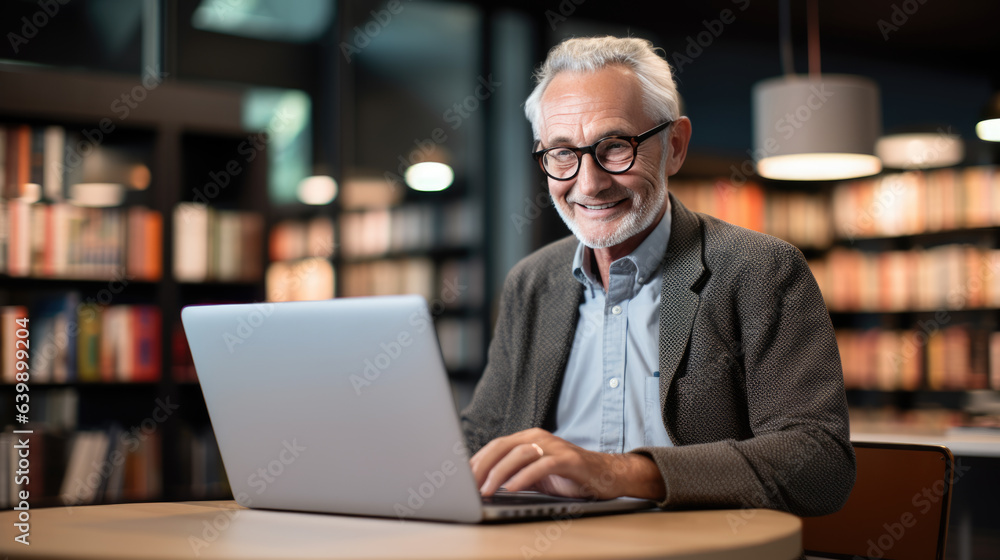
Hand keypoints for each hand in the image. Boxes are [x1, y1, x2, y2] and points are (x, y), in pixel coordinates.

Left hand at [469, 428, 664, 500]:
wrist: (606, 476)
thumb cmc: (568, 476)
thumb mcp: (536, 474)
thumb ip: (514, 473)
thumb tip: (482, 485)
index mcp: (528, 438)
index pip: (495, 446)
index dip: (476, 460)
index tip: (460, 476)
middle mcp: (539, 437)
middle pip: (503, 447)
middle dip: (482, 466)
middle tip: (468, 485)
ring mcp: (554, 446)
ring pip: (519, 454)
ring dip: (499, 473)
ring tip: (486, 490)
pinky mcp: (568, 460)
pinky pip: (542, 465)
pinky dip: (524, 477)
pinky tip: (511, 488)